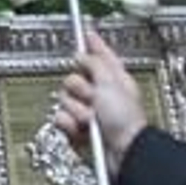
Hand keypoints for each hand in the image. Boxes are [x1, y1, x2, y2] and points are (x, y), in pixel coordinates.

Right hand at [53, 30, 146, 175]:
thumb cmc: (125, 120)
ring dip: (76, 109)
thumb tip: (82, 53)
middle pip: (74, 77)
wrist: (122, 153)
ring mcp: (87, 113)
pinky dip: (68, 123)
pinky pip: (60, 118)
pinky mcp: (76, 130)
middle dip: (79, 87)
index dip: (92, 45)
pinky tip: (79, 128)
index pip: (99, 56)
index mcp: (113, 80)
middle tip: (92, 97)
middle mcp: (100, 95)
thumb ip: (95, 63)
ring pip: (64, 99)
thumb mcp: (111, 82)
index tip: (85, 31)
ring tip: (89, 119)